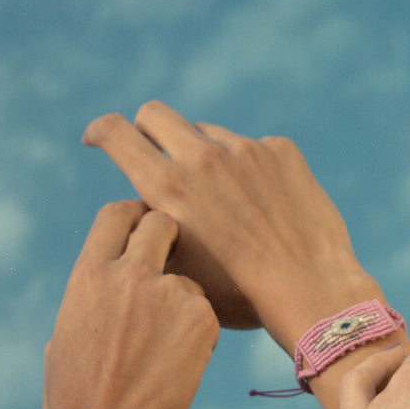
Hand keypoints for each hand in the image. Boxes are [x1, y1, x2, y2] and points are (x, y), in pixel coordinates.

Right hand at [31, 201, 218, 408]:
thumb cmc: (75, 396)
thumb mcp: (66, 334)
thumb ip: (92, 299)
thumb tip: (106, 289)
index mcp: (90, 272)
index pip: (117, 214)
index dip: (134, 213)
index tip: (144, 221)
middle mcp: (129, 272)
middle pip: (162, 223)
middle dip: (171, 235)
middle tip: (176, 260)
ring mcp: (169, 293)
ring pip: (190, 280)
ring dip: (185, 302)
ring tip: (167, 350)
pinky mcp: (202, 318)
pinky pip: (206, 314)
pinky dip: (199, 334)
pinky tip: (181, 365)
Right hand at [82, 102, 380, 350]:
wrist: (310, 290)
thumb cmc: (241, 294)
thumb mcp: (181, 270)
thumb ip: (156, 230)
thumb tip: (148, 208)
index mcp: (167, 186)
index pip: (115, 132)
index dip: (100, 131)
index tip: (98, 139)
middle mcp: (202, 156)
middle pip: (156, 114)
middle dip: (147, 130)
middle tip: (158, 156)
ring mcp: (246, 148)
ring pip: (208, 134)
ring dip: (205, 157)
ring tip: (226, 203)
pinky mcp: (281, 151)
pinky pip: (253, 148)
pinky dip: (250, 170)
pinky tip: (266, 207)